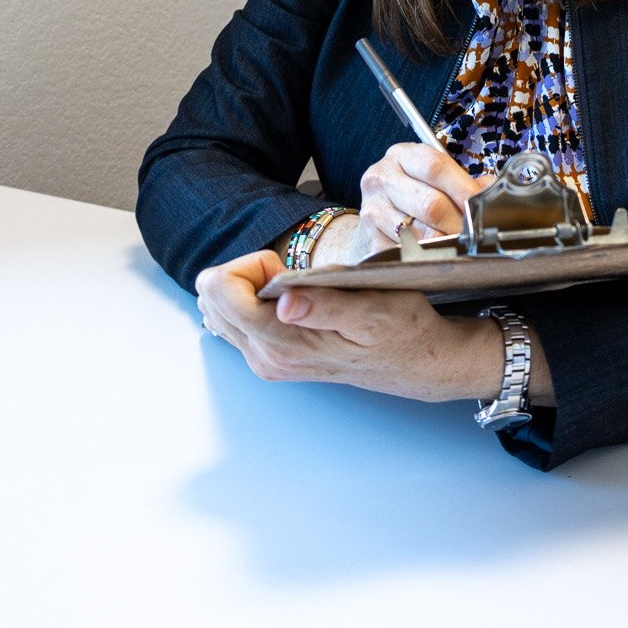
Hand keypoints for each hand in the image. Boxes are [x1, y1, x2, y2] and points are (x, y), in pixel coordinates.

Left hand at [195, 249, 504, 400]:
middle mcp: (265, 358)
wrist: (415, 364)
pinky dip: (256, 300)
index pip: (220, 291)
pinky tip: (295, 302)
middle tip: (295, 278)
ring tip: (298, 290)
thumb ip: (325, 305)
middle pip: (212, 297)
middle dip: (248, 273)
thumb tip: (282, 303)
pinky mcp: (270, 359)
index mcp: (282, 344)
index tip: (289, 267)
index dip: (252, 264)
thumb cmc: (400, 330)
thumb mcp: (374, 310)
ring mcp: (265, 361)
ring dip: (251, 287)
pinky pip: (236, 321)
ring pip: (220, 309)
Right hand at [350, 141, 488, 264]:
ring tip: (458, 246)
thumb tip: (494, 194)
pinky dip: (427, 257)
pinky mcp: (369, 240)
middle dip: (459, 223)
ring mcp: (372, 210)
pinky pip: (408, 253)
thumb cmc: (411, 198)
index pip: (435, 166)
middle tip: (475, 234)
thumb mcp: (432, 180)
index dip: (463, 188)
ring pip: (421, 233)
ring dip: (446, 243)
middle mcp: (381, 178)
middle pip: (430, 203)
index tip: (482, 206)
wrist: (373, 223)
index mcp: (401, 156)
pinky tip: (434, 255)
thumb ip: (463, 184)